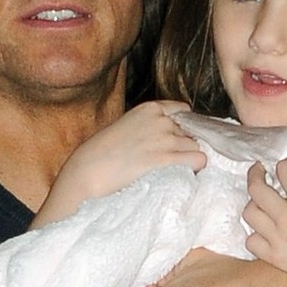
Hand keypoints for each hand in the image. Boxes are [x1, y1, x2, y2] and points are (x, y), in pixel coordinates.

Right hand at [34, 100, 206, 225]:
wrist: (88, 172)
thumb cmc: (100, 156)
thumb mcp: (126, 129)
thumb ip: (148, 129)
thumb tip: (171, 138)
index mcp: (149, 108)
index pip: (184, 111)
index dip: (182, 129)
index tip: (176, 142)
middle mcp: (161, 119)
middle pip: (192, 132)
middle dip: (184, 146)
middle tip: (169, 162)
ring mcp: (165, 138)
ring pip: (197, 148)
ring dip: (188, 161)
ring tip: (169, 172)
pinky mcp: (167, 158)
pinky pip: (199, 160)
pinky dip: (194, 170)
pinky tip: (179, 177)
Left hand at [243, 158, 286, 286]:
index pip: (284, 169)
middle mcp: (285, 217)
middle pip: (256, 188)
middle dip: (257, 174)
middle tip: (261, 171)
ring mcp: (277, 238)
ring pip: (250, 213)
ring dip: (255, 202)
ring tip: (264, 201)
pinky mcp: (275, 257)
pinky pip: (251, 241)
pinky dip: (255, 233)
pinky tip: (266, 229)